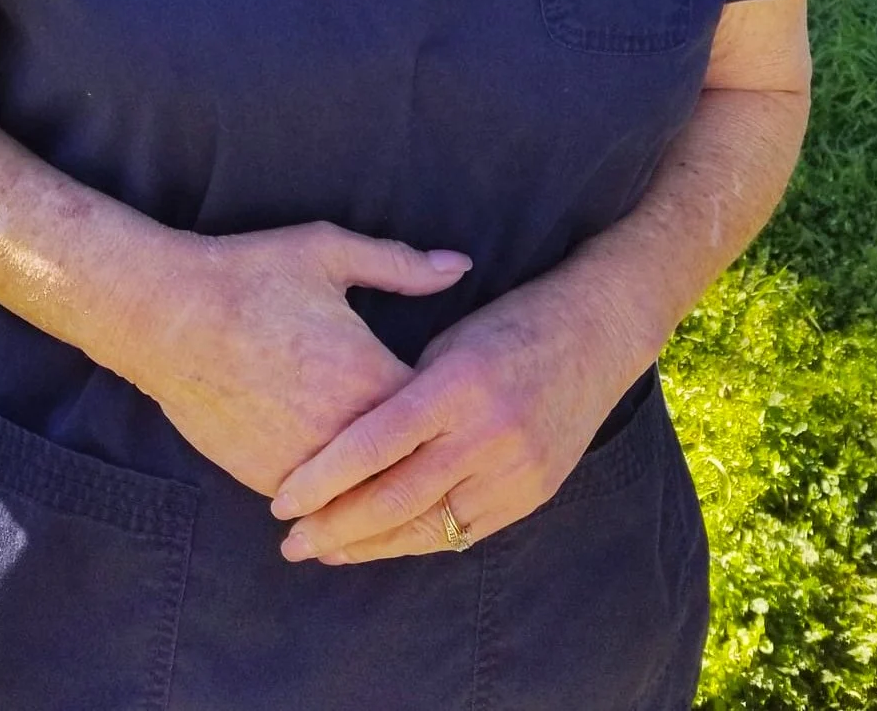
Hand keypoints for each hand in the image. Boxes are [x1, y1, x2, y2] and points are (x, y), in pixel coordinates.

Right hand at [113, 221, 470, 498]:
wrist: (166, 315)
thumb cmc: (250, 275)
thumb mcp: (330, 252)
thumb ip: (402, 265)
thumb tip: (460, 265)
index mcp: (371, 374)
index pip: (439, 413)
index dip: (453, 408)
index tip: (458, 401)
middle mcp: (345, 429)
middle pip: (410, 466)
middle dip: (429, 461)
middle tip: (444, 456)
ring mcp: (305, 464)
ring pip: (366, 498)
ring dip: (385, 491)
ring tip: (405, 483)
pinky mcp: (268, 480)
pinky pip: (319, 505)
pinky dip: (338, 502)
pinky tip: (351, 494)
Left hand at [267, 266, 638, 563]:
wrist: (595, 334)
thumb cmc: (508, 324)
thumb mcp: (450, 340)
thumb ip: (405, 394)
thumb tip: (350, 445)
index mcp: (458, 383)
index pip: (374, 444)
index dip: (322, 478)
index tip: (281, 500)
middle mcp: (489, 432)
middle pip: (396, 498)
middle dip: (335, 527)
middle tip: (290, 543)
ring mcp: (517, 470)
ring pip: (429, 526)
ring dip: (370, 545)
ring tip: (324, 551)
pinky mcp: (533, 494)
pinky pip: (464, 531)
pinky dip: (417, 541)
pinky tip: (381, 545)